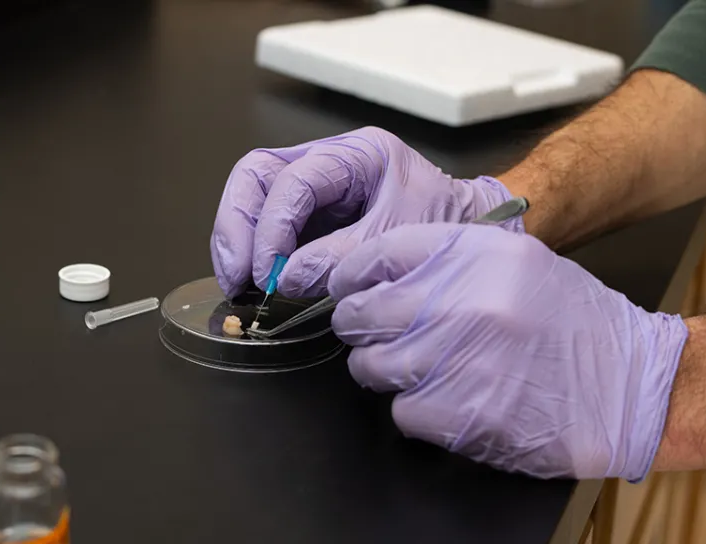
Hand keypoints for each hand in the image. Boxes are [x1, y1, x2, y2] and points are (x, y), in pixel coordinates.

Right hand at [210, 127, 522, 298]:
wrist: (468, 234)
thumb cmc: (443, 225)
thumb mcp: (395, 240)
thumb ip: (341, 257)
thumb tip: (285, 279)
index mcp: (355, 154)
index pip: (293, 178)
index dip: (272, 226)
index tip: (269, 272)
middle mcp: (326, 162)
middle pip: (257, 176)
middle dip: (239, 226)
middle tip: (237, 275)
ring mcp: (313, 189)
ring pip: (252, 197)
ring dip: (238, 241)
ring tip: (237, 284)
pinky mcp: (308, 217)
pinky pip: (265, 225)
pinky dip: (253, 253)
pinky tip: (249, 283)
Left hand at [328, 223, 688, 480]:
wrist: (628, 383)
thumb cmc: (567, 320)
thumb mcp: (513, 261)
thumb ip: (445, 260)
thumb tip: (373, 275)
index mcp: (473, 254)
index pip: (376, 254)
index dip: (350, 274)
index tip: (346, 288)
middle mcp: (461, 301)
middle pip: (361, 314)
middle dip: (359, 326)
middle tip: (375, 333)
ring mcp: (458, 360)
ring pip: (370, 366)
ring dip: (383, 369)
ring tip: (418, 367)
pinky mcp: (461, 414)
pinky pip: (401, 411)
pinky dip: (416, 409)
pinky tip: (449, 398)